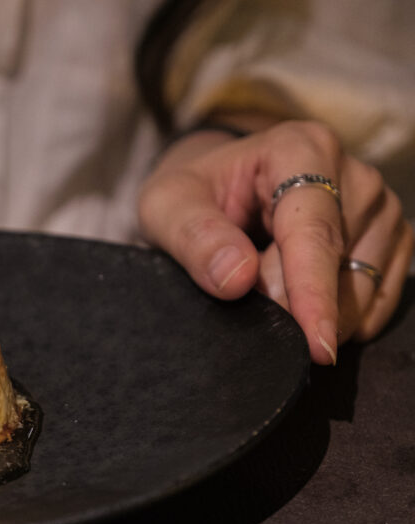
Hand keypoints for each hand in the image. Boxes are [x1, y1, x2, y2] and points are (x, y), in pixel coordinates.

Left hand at [139, 120, 413, 364]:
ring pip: (361, 285)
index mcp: (300, 149)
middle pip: (337, 263)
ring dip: (313, 310)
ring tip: (266, 291)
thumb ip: (195, 238)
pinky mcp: (388, 239)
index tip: (315, 342)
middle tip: (244, 299)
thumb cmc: (191, 195)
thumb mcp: (166, 207)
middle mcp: (353, 174)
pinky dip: (340, 315)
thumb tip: (237, 278)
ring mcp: (379, 207)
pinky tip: (303, 306)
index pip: (313, 232)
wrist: (214, 189)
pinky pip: (376, 297)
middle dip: (291, 303)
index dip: (312, 291)